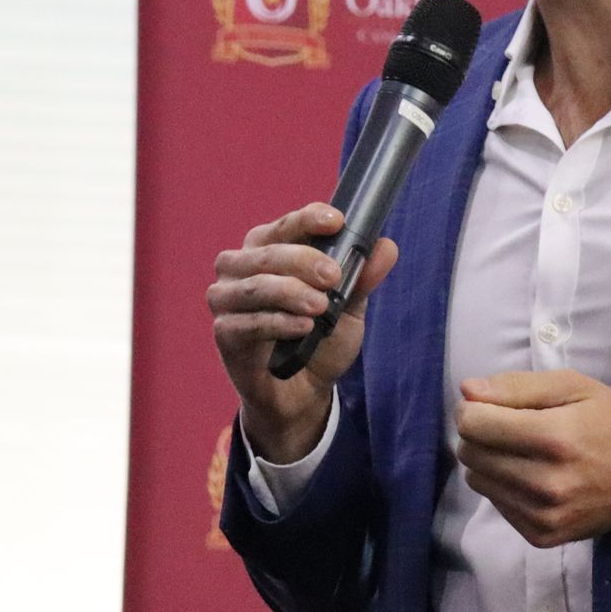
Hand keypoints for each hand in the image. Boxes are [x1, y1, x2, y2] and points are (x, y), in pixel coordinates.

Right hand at [208, 202, 397, 463]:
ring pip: (255, 286)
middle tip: (333, 276)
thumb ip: (361, 278)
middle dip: (303, 259)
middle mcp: (240, 268)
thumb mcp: (348, 308)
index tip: (337, 222)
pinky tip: (303, 328)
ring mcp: (227, 300)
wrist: (303, 393)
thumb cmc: (319, 340)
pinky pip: (247, 323)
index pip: (285, 225)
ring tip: (321, 307)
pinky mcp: (225, 334)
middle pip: (267, 252)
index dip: (308, 219)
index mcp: (268, 250)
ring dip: (291, 292)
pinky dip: (277, 323)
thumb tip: (386, 247)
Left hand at [455, 371, 610, 548]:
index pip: (474, 425)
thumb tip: (467, 392)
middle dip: (479, 433)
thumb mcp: (573, 386)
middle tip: (508, 425)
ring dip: (489, 460)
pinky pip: (496, 504)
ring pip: (476, 480)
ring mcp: (544, 516)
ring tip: (522, 450)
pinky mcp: (542, 536)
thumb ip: (517, 386)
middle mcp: (547, 484)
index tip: (488, 405)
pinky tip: (533, 475)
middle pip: (470, 453)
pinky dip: (504, 486)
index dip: (472, 408)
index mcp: (555, 438)